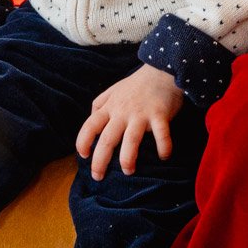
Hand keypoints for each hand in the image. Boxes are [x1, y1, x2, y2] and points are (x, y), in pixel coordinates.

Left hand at [76, 64, 183, 179]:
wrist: (162, 70)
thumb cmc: (137, 84)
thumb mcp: (113, 90)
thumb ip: (101, 104)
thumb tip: (91, 118)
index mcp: (110, 107)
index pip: (90, 126)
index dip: (83, 141)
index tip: (83, 155)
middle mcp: (122, 112)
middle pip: (108, 139)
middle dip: (100, 161)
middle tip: (98, 176)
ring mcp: (141, 114)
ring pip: (131, 140)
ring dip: (128, 159)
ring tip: (128, 171)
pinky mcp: (160, 114)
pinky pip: (161, 134)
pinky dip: (163, 147)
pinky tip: (164, 156)